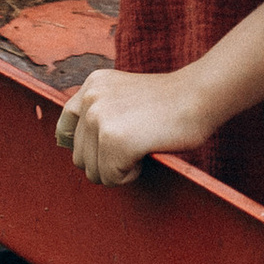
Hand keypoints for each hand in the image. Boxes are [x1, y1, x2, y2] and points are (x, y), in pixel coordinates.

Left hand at [58, 64, 196, 186]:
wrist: (199, 96)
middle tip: (136, 147)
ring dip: (117, 170)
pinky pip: (112, 178)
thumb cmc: (170, 102)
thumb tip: (65, 146)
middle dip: (105, 162)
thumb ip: (98, 112)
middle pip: (79, 157)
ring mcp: (99, 119)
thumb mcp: (123, 94)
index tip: (107, 148)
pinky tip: (147, 153)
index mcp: (91, 85)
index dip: (84, 146)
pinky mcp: (113, 141)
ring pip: (93, 172)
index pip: (64, 129)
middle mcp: (90, 99)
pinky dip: (130, 175)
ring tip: (141, 148)